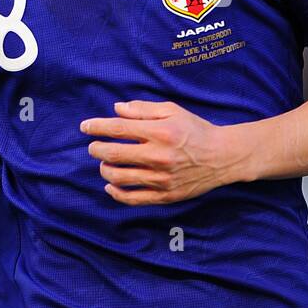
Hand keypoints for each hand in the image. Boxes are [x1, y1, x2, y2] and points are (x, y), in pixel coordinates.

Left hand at [81, 100, 249, 204]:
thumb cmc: (196, 130)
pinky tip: (110, 185)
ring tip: (104, 163)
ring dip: (104, 169)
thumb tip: (116, 109)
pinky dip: (116, 193)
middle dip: (97, 149)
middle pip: (114, 154)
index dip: (97, 127)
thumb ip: (143, 109)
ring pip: (119, 177)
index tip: (85, 126)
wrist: (223, 156)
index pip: (118, 129)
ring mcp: (161, 178)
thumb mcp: (173, 111)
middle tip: (94, 147)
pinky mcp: (165, 195)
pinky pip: (133, 198)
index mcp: (160, 132)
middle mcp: (159, 156)